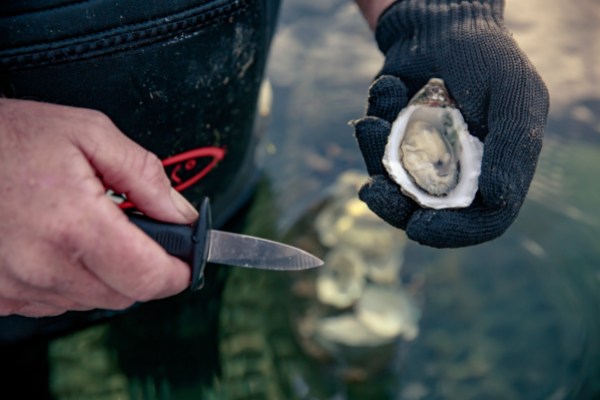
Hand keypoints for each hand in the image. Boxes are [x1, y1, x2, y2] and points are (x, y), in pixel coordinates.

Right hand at [0, 99, 197, 316]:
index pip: (149, 277)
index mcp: (75, 226)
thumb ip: (147, 178)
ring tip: (86, 229)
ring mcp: (16, 287)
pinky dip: (70, 278)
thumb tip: (182, 216)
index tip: (186, 260)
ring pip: (91, 300)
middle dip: (143, 267)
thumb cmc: (11, 137)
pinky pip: (56, 301)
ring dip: (104, 272)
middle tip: (135, 232)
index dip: (178, 272)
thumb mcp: (90, 134)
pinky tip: (58, 244)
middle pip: (125, 294)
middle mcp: (43, 267)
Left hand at [354, 0, 548, 247]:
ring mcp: (425, 158)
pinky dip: (375, 121)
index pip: (483, 220)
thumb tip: (498, 202)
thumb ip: (513, 148)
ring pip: (394, 187)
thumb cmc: (484, 55)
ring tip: (372, 123)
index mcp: (499, 168)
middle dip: (396, 206)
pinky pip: (375, 150)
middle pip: (428, 213)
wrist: (440, 22)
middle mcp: (461, 170)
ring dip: (376, 159)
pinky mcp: (394, 141)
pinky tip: (389, 88)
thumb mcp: (513, 94)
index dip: (454, 232)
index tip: (420, 227)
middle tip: (373, 191)